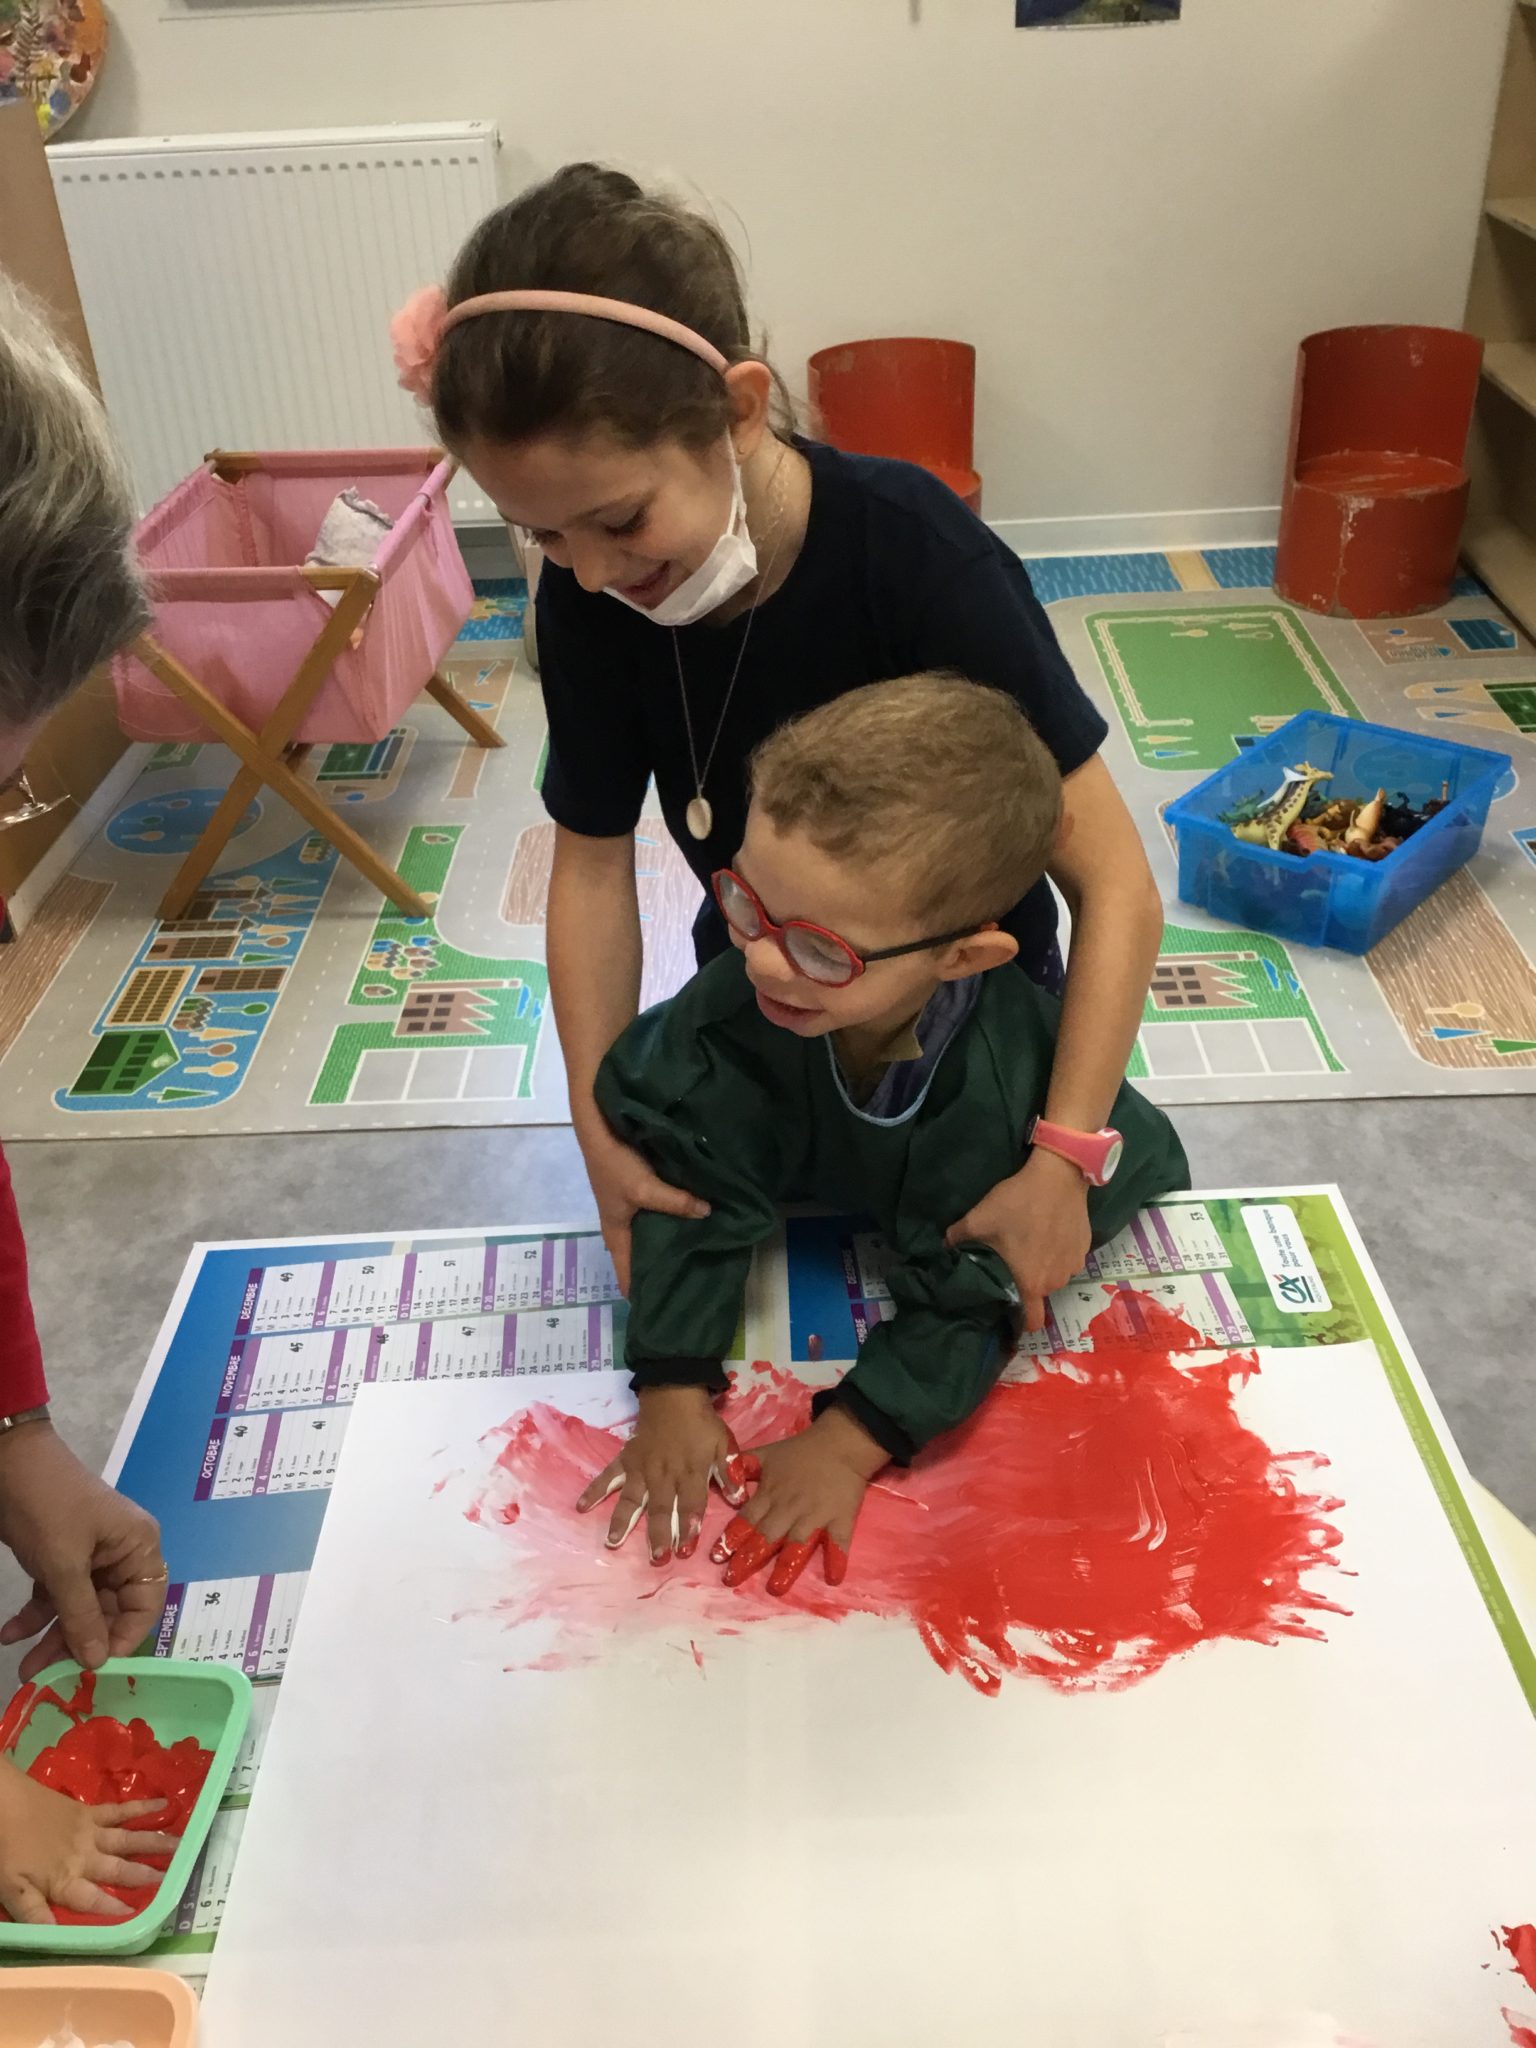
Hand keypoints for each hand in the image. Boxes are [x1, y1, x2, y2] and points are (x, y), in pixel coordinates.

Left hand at [0, 1425, 167, 1681]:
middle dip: (77, 1644)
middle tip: (48, 1674)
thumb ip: (82, 1615)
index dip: (123, 1637)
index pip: (145, 1605)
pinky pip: (54, 1597)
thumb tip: (97, 1660)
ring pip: (78, 1610)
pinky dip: (33, 1615)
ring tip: (25, 1669)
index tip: (94, 1667)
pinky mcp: (60, 1557)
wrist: (9, 1463)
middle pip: (108, 1613)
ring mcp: (89, 1557)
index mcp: (138, 1547)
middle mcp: (120, 1555)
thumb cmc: (48, 1507)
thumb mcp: (64, 1564)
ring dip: (51, 1637)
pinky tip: (10, 1633)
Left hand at [0, 1753, 178, 1924]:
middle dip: (145, 1876)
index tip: (141, 1915)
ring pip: (127, 1840)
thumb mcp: (11, 1889)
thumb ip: (34, 1913)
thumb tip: (55, 1937)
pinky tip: (164, 1806)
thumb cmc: (6, 1849)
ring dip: (154, 1844)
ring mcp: (91, 1832)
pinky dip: (142, 1809)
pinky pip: (121, 1811)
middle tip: (174, 1879)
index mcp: (66, 1879)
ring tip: (182, 1846)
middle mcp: (85, 1857)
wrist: (5, 1802)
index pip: (94, 1900)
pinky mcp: (90, 1812)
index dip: (116, 1909)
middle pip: (119, 1869)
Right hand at [576, 1386, 749, 1563]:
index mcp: (691, 1471)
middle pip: (661, 1507)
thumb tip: (739, 1499)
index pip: (691, 1503)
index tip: (686, 1549)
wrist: (674, 1393)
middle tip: (656, 1558)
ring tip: (613, 1543)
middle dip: (659, 1534)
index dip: (689, 1526)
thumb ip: (730, 1472)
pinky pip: (608, 1476)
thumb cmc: (702, 1424)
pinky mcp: (625, 1460)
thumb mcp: (725, 1443)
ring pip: (632, 1497)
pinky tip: (581, 1507)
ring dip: (623, 1521)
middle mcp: (664, 1474)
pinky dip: (594, 1490)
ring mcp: (641, 1468)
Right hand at [578, 1115, 708, 1296]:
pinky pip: (660, 1213)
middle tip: (696, 1282)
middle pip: (643, 1257)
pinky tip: (696, 1220)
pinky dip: (674, 1219)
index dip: (641, 1294)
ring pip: (654, 1234)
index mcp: (616, 1235)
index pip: (626, 1276)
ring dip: (673, 1242)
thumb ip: (675, 1203)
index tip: (665, 1310)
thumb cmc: (614, 1165)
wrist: (600, 1125)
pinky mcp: (640, 1190)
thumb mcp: (645, 1188)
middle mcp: (623, 1227)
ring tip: (702, 1253)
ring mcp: (631, 1208)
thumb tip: (708, 1213)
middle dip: (664, 1269)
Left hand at [711, 1406, 887, 1595]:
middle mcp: (790, 1509)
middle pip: (766, 1536)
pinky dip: (837, 1559)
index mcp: (771, 1494)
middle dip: (748, 1558)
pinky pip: (839, 1542)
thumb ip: (743, 1467)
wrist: (841, 1443)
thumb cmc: (802, 1451)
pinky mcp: (841, 1519)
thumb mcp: (767, 1454)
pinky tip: (833, 1578)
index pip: (746, 1519)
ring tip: (775, 1587)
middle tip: (731, 1579)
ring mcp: (816, 1516)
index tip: (716, 1557)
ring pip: (797, 1544)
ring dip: (786, 1566)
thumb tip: (721, 1477)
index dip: (730, 1538)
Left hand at [946, 1147, 1091, 1333]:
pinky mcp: (1084, 1248)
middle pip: (1037, 1294)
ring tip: (1029, 1242)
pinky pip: (1066, 1260)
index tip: (1007, 1307)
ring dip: (1042, 1266)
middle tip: (1011, 1261)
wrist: (1058, 1176)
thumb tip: (945, 1248)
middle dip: (1025, 1283)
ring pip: (1052, 1276)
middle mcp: (1055, 1281)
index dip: (1018, 1320)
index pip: (1029, 1321)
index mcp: (1030, 1283)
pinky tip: (1047, 1231)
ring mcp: (1073, 1266)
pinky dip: (1056, 1252)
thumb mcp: (978, 1219)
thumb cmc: (1017, 1203)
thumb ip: (957, 1239)